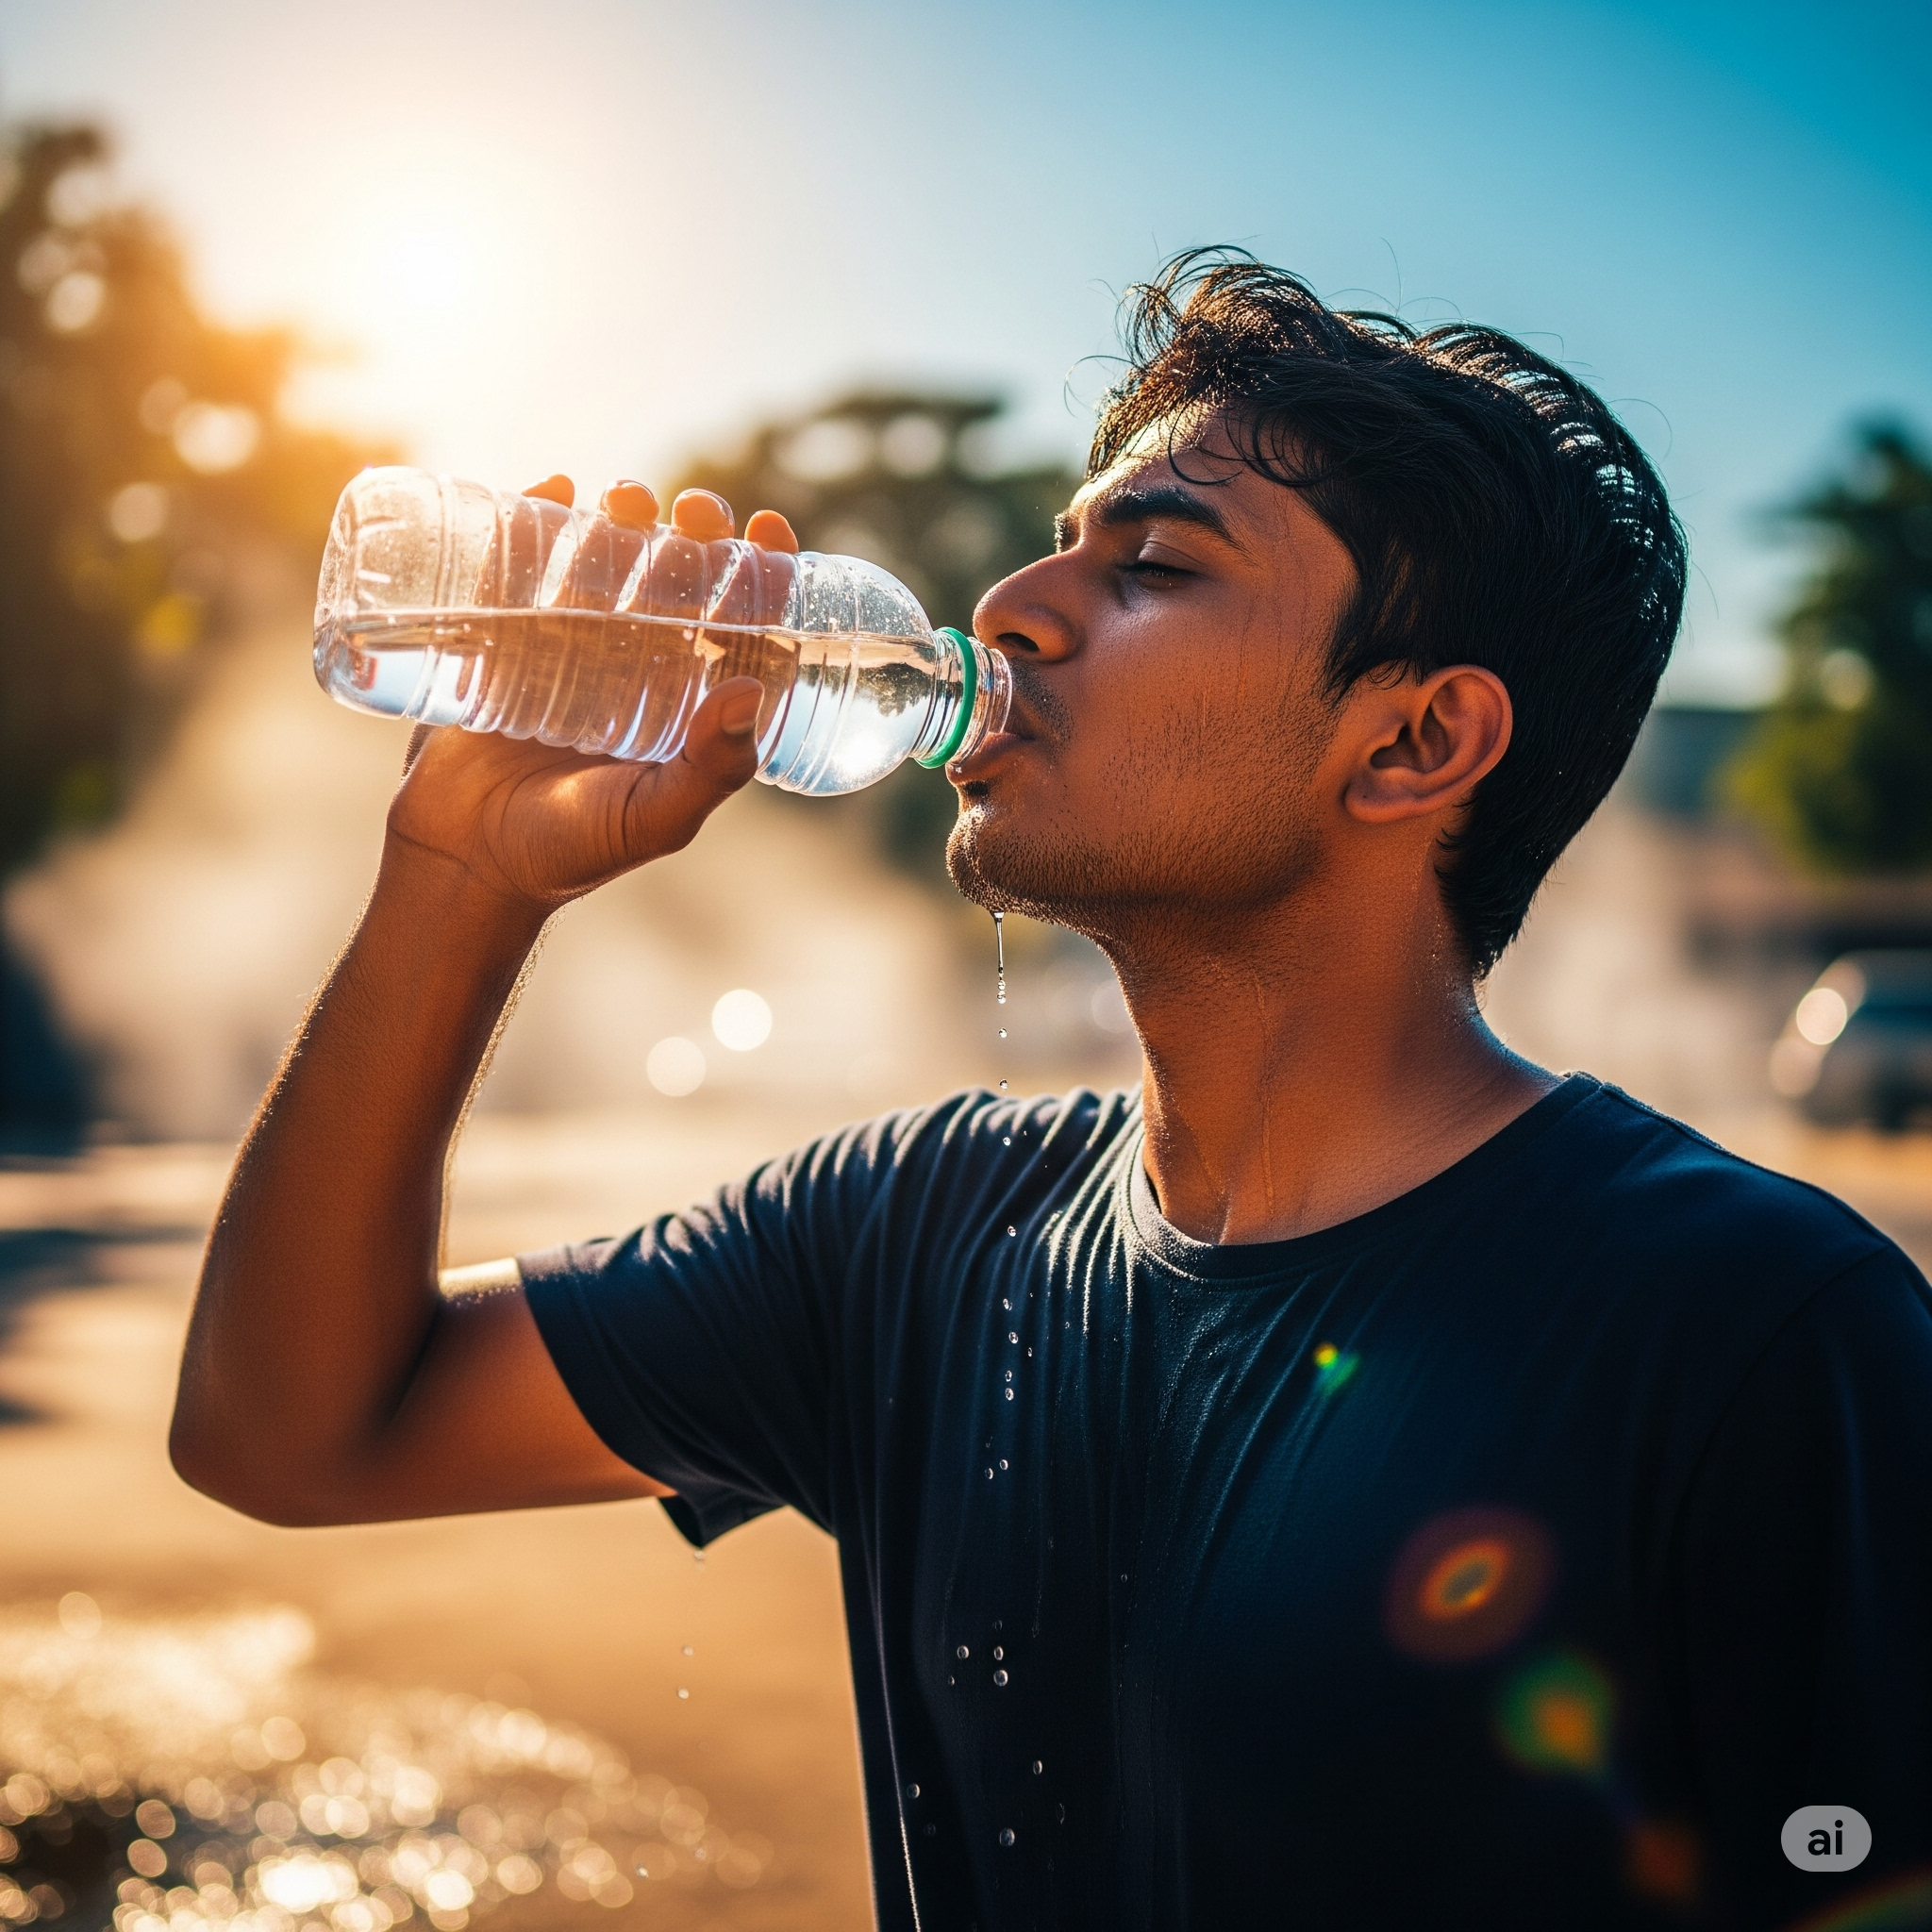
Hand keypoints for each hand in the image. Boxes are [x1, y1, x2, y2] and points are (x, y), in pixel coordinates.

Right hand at [385, 477, 799, 916]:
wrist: (467, 862)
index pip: (741, 627)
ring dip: (623, 517)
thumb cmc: (572, 850)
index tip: (771, 531)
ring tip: (626, 499)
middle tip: (697, 513)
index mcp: (687, 706)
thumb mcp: (656, 817)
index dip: (763, 576)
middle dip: (695, 535)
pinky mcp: (501, 640)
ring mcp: (568, 649)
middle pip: (677, 581)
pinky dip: (534, 520)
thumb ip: (711, 768)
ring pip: (607, 562)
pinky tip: (550, 488)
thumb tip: (752, 692)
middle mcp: (636, 670)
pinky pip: (521, 567)